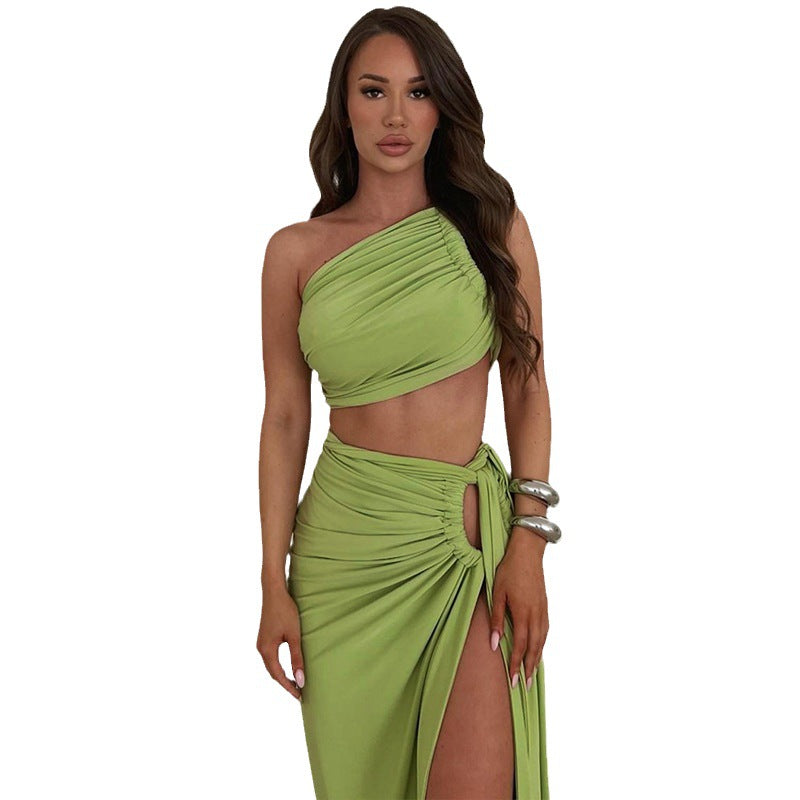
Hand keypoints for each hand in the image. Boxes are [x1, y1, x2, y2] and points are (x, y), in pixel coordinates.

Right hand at [256, 586, 305, 700]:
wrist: (274, 591)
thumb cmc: (285, 611)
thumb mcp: (294, 635)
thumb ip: (297, 658)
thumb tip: (300, 679)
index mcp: (267, 650)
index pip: (278, 675)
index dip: (289, 687)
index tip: (300, 696)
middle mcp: (261, 648)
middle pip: (273, 672)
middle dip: (285, 683)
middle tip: (299, 693)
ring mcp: (261, 642)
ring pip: (271, 665)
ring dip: (282, 675)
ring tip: (295, 682)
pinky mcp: (264, 636)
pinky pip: (271, 657)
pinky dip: (279, 665)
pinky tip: (288, 666)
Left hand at [489, 530, 548, 689]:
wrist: (528, 552)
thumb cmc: (509, 570)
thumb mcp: (497, 592)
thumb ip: (496, 619)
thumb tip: (493, 643)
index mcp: (523, 613)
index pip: (520, 645)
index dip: (516, 664)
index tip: (513, 681)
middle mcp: (536, 614)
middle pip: (534, 647)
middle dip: (528, 667)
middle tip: (524, 686)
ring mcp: (543, 610)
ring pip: (542, 641)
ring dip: (536, 658)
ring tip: (532, 673)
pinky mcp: (545, 606)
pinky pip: (545, 631)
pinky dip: (542, 644)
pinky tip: (538, 649)